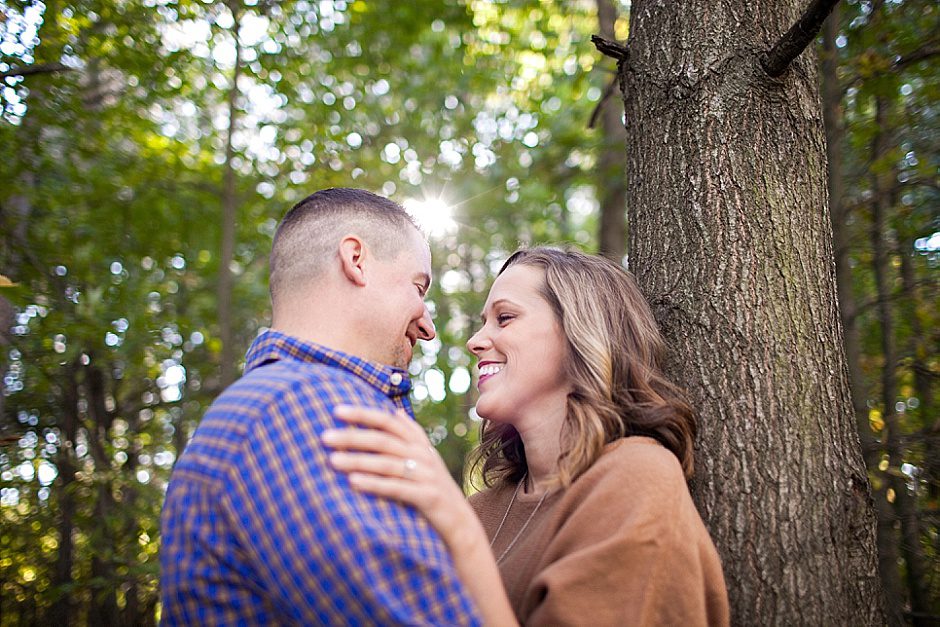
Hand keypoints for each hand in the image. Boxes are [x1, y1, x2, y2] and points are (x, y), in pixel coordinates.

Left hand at [321, 406, 476, 550]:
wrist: (460, 522)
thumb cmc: (432, 488)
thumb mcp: (425, 459)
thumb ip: (410, 437)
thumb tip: (395, 412)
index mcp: (419, 444)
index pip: (388, 421)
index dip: (363, 414)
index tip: (336, 411)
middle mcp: (423, 455)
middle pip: (384, 440)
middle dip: (353, 437)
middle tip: (324, 437)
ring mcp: (427, 475)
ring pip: (387, 463)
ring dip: (358, 460)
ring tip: (332, 460)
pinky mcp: (428, 497)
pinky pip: (397, 488)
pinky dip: (374, 484)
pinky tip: (353, 482)